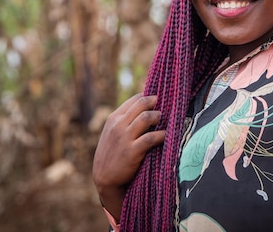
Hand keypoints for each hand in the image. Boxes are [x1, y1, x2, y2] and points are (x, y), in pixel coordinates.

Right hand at [92, 94, 165, 221]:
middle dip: (156, 102)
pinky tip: (167, 135)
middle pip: (141, 104)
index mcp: (114, 118)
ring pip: (146, 117)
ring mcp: (124, 138)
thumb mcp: (113, 133)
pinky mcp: (132, 151)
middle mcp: (118, 125)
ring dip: (158, 116)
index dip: (149, 96)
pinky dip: (161, 135)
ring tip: (166, 119)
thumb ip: (125, 121)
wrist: (104, 177)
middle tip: (167, 104)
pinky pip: (151, 138)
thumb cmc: (112, 153)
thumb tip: (147, 109)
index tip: (160, 98)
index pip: (134, 99)